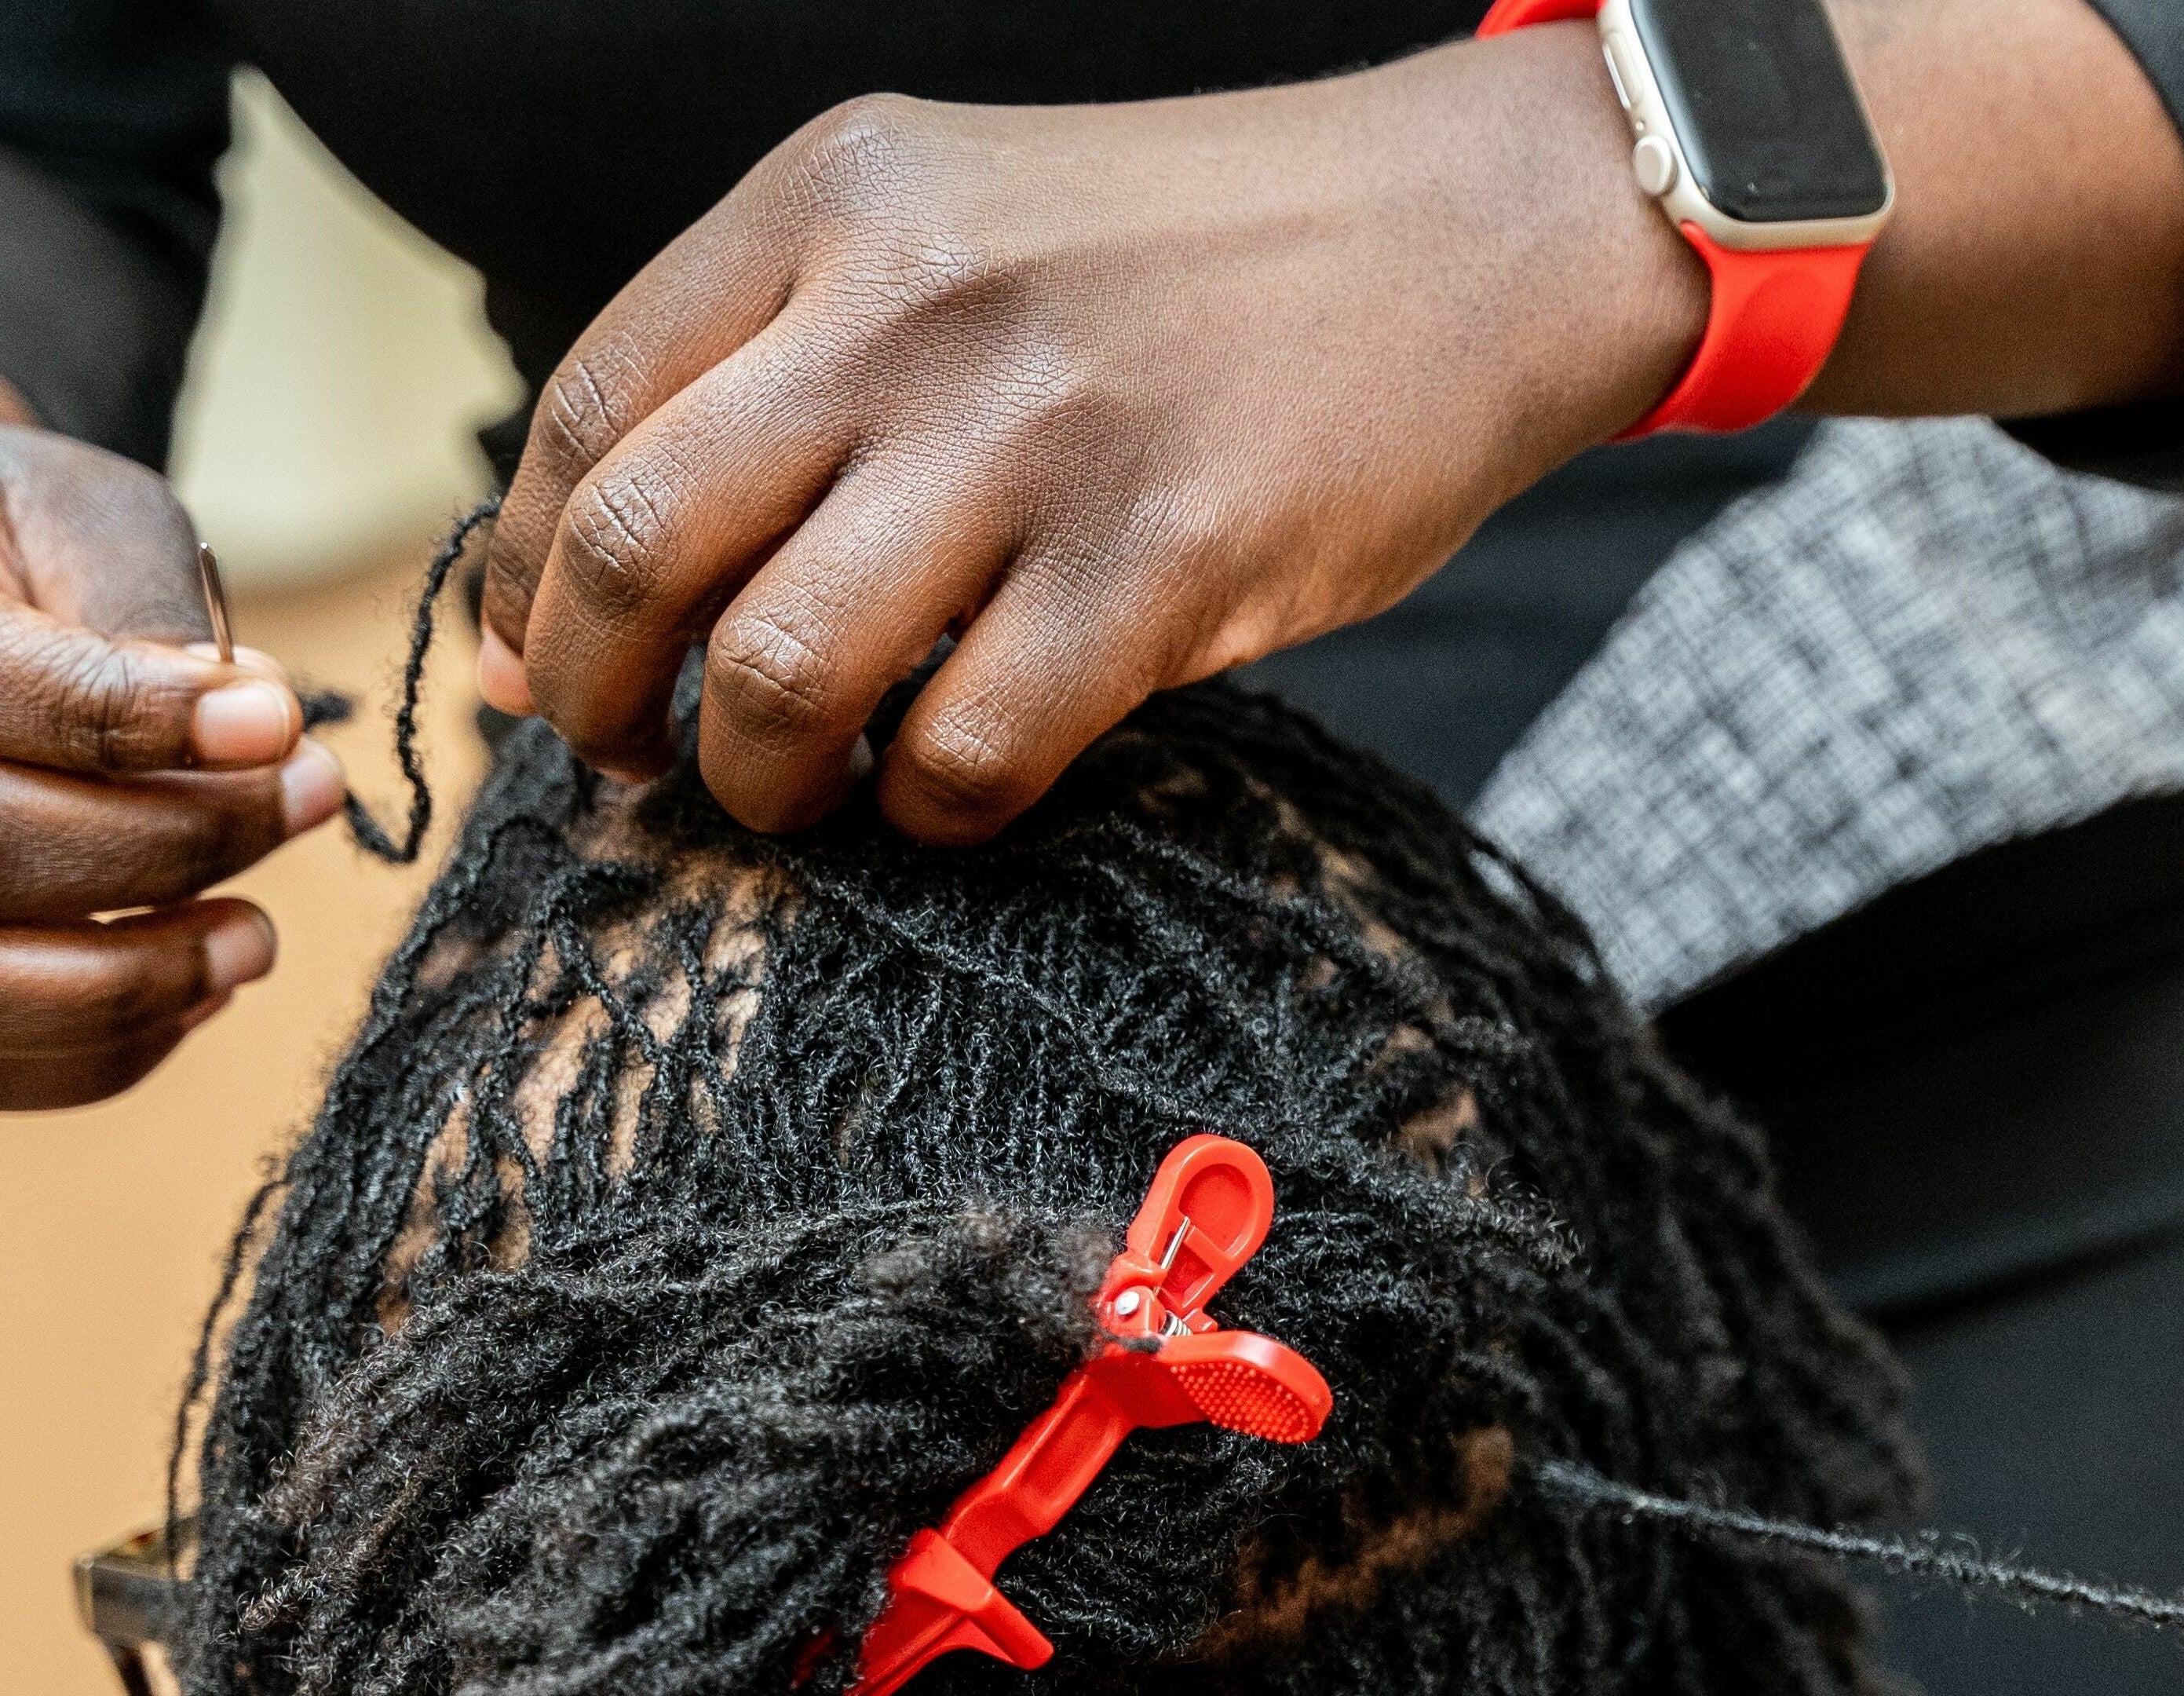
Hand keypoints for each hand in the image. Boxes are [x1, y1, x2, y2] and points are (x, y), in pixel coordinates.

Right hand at [0, 425, 343, 1107]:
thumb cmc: (11, 546)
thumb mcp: (68, 519)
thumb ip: (138, 600)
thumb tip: (246, 708)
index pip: (6, 694)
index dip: (144, 722)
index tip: (282, 725)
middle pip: (5, 848)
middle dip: (184, 840)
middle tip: (313, 795)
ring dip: (150, 976)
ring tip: (258, 934)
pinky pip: (8, 1061)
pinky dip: (117, 1042)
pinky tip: (200, 984)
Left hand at [477, 33, 1701, 839]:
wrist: (1467, 237)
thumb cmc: (1203, 260)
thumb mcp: (965, 224)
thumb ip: (789, 362)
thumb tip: (581, 589)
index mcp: (836, 202)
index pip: (586, 413)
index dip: (524, 579)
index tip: (542, 667)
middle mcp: (910, 304)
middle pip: (637, 549)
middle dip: (593, 702)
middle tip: (637, 763)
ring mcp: (1040, 436)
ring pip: (784, 673)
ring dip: (758, 781)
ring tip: (797, 795)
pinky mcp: (1168, 563)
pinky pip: (970, 753)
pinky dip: (930, 812)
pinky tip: (949, 792)